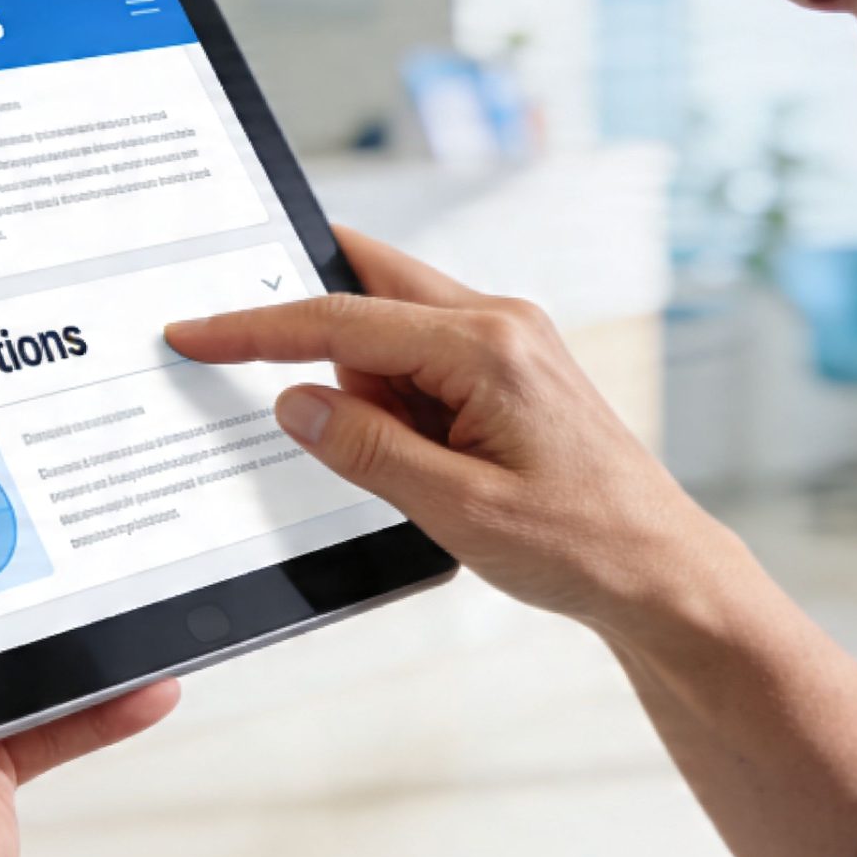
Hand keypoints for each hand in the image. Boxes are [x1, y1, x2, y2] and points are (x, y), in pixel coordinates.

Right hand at [164, 227, 735, 636]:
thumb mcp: (457, 511)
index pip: (344, 318)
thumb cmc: (581, 546)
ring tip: (404, 469)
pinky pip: (426, 363)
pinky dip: (395, 399)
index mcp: (487, 346)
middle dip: (304, 320)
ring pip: (396, 330)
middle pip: (371, 285)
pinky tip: (406, 459)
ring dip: (365, 382)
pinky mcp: (511, 372)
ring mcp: (510, 343)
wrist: (661, 570)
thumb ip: (368, 451)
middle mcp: (502, 324)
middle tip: (232, 341)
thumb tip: (297, 403)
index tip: (195, 329)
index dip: (257, 328)